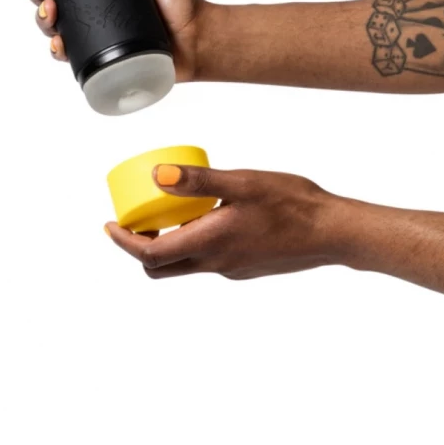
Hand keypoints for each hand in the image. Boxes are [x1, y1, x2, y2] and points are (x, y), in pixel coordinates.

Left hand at [104, 166, 340, 279]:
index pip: (149, 255)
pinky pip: (208, 260)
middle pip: (162, 268)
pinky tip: (212, 216)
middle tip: (138, 220)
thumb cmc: (292, 204)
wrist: (332, 232)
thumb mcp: (242, 182)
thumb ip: (198, 181)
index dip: (123, 242)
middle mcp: (216, 263)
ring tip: (172, 212)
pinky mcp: (246, 267)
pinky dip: (195, 243)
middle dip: (140, 248)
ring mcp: (232, 269)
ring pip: (186, 265)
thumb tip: (156, 175)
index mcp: (209, 243)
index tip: (110, 225)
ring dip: (169, 245)